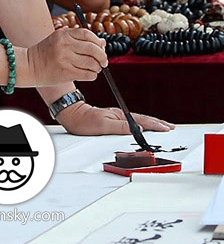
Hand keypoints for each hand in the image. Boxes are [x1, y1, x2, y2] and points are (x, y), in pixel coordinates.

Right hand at [26, 28, 106, 86]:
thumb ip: (80, 40)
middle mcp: (64, 45)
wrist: (28, 66)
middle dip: (102, 57)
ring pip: (92, 63)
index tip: (101, 49)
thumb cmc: (46, 53)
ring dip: (97, 68)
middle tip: (103, 62)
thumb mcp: (60, 40)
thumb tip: (103, 42)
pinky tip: (88, 74)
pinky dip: (92, 75)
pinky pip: (87, 74)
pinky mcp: (65, 73)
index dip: (98, 42)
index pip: (88, 34)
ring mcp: (64, 59)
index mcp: (63, 34)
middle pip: (93, 49)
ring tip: (94, 69)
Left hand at [56, 102, 174, 135]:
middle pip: (143, 119)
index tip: (167, 129)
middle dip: (158, 123)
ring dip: (152, 123)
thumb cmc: (83, 121)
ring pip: (138, 120)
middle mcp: (120, 115)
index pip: (142, 121)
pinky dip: (142, 124)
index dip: (156, 125)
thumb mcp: (102, 125)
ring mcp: (117, 117)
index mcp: (119, 115)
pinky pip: (132, 122)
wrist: (72, 114)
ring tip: (163, 127)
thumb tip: (138, 129)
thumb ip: (120, 127)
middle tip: (171, 128)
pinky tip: (144, 127)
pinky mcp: (113, 120)